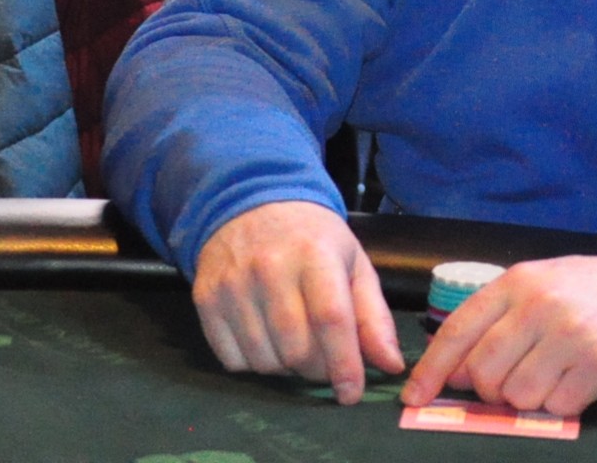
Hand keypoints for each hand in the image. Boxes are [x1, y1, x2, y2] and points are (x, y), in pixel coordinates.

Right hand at [192, 201, 403, 401]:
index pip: (331, 319)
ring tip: (295, 344)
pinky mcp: (206, 299)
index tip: (352, 394)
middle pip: (296, 348)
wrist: (251, 202)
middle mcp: (269, 268)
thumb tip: (391, 364)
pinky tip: (265, 339)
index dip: (344, 363)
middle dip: (317, 369)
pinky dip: (253, 363)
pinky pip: (232, 360)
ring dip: (286, 368)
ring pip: (264, 361)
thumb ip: (374, 315)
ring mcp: (232, 284)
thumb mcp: (353, 262)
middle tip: (325, 360)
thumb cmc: (311, 238)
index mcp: (315, 254)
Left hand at [400, 254, 596, 417]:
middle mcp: (539, 306)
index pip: (459, 330)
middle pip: (483, 373)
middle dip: (490, 390)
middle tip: (514, 380)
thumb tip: (453, 372)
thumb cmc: (590, 292)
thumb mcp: (540, 286)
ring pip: (518, 396)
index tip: (415, 398)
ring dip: (529, 399)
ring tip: (552, 376)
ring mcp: (570, 335)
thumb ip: (497, 320)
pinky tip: (577, 381)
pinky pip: (557, 408)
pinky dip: (562, 404)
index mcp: (517, 282)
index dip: (432, 369)